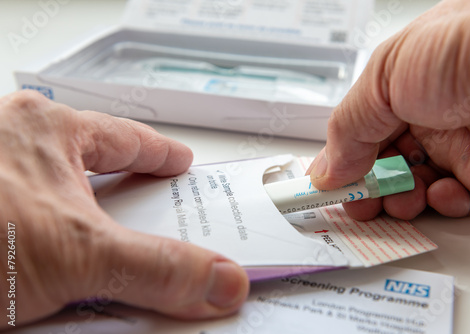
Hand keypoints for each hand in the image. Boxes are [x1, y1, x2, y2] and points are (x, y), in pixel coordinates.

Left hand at [0, 91, 248, 328]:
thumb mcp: (77, 253)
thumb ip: (155, 268)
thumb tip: (218, 279)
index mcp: (45, 129)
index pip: (126, 138)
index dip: (162, 154)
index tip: (182, 162)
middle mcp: (15, 144)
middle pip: (96, 167)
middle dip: (129, 193)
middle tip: (161, 213)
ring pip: (63, 199)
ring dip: (92, 226)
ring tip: (118, 249)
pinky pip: (39, 225)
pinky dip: (62, 248)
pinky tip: (69, 275)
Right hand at [308, 0, 469, 220]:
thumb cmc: (467, 50)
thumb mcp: (383, 79)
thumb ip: (347, 129)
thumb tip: (326, 171)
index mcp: (402, 88)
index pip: (362, 134)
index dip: (342, 160)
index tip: (325, 186)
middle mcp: (431, 118)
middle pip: (385, 165)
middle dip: (366, 189)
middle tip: (356, 202)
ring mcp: (460, 148)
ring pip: (414, 190)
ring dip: (399, 201)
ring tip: (398, 200)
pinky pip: (455, 205)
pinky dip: (441, 207)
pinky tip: (439, 194)